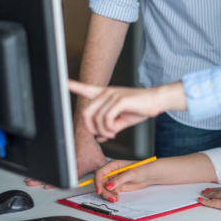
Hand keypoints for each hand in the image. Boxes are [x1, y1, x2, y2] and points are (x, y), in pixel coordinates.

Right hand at [25, 126, 108, 188]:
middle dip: (43, 180)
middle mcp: (68, 165)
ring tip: (30, 179)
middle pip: (54, 174)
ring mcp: (62, 161)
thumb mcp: (100, 161)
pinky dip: (41, 169)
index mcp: (77, 168)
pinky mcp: (59, 157)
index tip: (49, 186)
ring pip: (50, 169)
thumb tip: (109, 180)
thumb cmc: (90, 147)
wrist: (83, 134)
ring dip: (39, 175)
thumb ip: (104, 172)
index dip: (58, 183)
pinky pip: (50, 164)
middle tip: (33, 183)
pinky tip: (33, 172)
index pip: (67, 177)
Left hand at [69, 79, 185, 141]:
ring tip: (112, 134)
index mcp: (106, 94)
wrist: (156, 102)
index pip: (86, 88)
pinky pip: (106, 119)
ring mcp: (113, 95)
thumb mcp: (122, 120)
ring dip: (102, 131)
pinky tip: (114, 131)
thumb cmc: (140, 108)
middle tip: (101, 134)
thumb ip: (109, 128)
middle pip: (86, 112)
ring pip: (96, 118)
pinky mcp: (120, 100)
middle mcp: (107, 92)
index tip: (64, 82)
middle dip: (90, 128)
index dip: (74, 86)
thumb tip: (100, 138)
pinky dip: (109, 129)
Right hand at [95, 159, 153, 200]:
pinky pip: (109, 192)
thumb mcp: (131, 174)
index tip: (99, 190)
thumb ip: (119, 179)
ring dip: (107, 195)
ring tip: (115, 199)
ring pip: (104, 189)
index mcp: (113, 165)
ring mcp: (113, 180)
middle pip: (100, 183)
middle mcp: (111, 172)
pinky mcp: (117, 186)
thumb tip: (108, 185)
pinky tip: (117, 198)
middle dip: (103, 191)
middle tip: (111, 198)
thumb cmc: (143, 169)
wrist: (150, 175)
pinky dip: (111, 196)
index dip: (97, 182)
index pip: (99, 173)